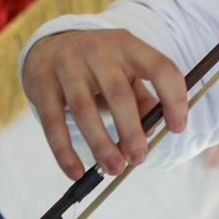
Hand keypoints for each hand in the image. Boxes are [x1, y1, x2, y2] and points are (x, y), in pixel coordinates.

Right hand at [21, 30, 189, 178]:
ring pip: (84, 110)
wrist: (50, 46)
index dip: (173, 98)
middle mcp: (97, 50)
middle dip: (131, 131)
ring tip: (114, 169)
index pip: (160, 67)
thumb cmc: (100, 67)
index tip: (177, 128)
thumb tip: (151, 133)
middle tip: (139, 159)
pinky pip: (53, 123)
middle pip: (119, 93)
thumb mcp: (125, 72)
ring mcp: (66, 65)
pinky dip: (64, 152)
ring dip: (101, 144)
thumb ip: (143, 100)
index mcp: (127, 45)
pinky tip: (76, 172)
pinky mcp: (41, 84)